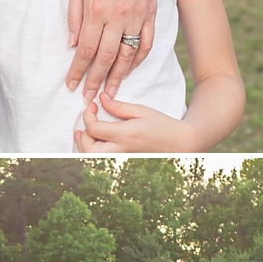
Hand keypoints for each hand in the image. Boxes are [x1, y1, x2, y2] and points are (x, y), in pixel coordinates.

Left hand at [66, 0, 157, 99]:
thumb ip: (74, 16)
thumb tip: (72, 44)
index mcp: (97, 10)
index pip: (86, 50)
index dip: (77, 71)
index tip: (71, 85)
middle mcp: (118, 17)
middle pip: (105, 58)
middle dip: (95, 81)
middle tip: (89, 99)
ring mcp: (136, 16)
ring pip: (127, 55)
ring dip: (117, 77)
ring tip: (110, 93)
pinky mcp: (150, 13)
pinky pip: (146, 43)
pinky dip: (138, 59)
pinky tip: (129, 69)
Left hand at [75, 92, 191, 154]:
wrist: (179, 143)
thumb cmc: (162, 125)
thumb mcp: (141, 110)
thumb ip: (118, 106)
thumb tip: (101, 98)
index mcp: (125, 135)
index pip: (94, 129)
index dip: (88, 116)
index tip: (92, 106)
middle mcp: (121, 150)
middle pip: (89, 149)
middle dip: (83, 136)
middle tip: (87, 121)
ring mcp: (122, 159)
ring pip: (93, 159)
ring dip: (85, 146)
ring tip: (84, 132)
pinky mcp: (124, 162)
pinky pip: (102, 160)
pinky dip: (94, 152)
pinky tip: (95, 142)